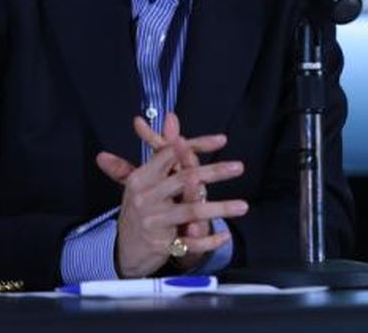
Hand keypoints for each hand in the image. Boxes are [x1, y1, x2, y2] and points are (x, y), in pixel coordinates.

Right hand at [96, 113, 246, 276]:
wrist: (125, 250)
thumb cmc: (139, 208)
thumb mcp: (143, 179)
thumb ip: (159, 148)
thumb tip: (171, 117)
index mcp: (141, 178)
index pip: (170, 154)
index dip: (195, 145)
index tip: (220, 140)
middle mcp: (145, 197)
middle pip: (183, 179)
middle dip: (214, 172)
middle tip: (238, 167)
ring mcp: (153, 222)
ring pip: (191, 212)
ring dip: (219, 209)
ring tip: (242, 206)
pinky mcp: (161, 245)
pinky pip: (191, 243)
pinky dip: (209, 240)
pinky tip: (225, 235)